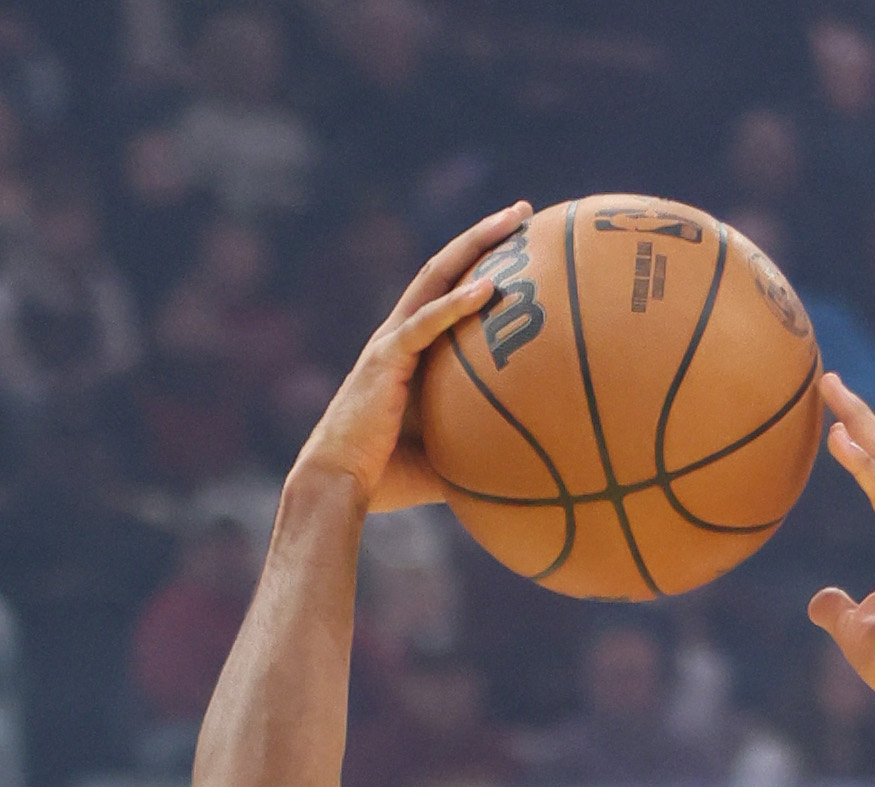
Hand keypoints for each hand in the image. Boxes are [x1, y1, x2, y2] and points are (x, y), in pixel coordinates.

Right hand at [294, 201, 531, 509]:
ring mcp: (390, 343)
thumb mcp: (449, 457)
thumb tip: (534, 462)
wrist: (340, 486)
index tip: (521, 249)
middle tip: (522, 213)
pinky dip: (456, 305)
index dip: (480, 266)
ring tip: (513, 222)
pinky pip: (425, 324)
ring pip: (436, 279)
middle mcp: (400, 336)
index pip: (449, 294)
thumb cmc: (389, 478)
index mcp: (412, 353)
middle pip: (445, 270)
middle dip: (483, 237)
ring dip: (474, 247)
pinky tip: (488, 288)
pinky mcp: (383, 360)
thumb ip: (482, 445)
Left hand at [808, 374, 874, 706]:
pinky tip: (839, 436)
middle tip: (829, 380)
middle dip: (860, 415)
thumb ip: (839, 610)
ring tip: (831, 389)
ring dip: (861, 421)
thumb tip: (818, 601)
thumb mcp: (856, 630)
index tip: (834, 414)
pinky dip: (863, 463)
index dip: (861, 443)